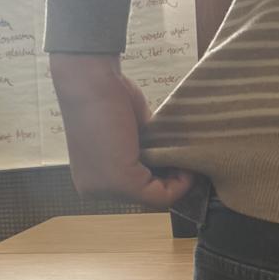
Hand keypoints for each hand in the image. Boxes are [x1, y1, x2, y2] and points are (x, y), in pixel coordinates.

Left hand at [49, 54, 194, 207]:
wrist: (91, 80)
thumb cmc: (107, 97)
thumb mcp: (128, 134)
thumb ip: (143, 152)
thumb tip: (172, 163)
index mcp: (92, 180)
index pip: (134, 192)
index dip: (163, 179)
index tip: (180, 160)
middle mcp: (93, 190)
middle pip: (145, 197)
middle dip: (171, 179)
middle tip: (187, 159)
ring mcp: (105, 189)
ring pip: (155, 199)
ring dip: (177, 179)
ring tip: (185, 158)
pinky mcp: (120, 182)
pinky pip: (160, 196)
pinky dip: (180, 182)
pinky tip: (185, 163)